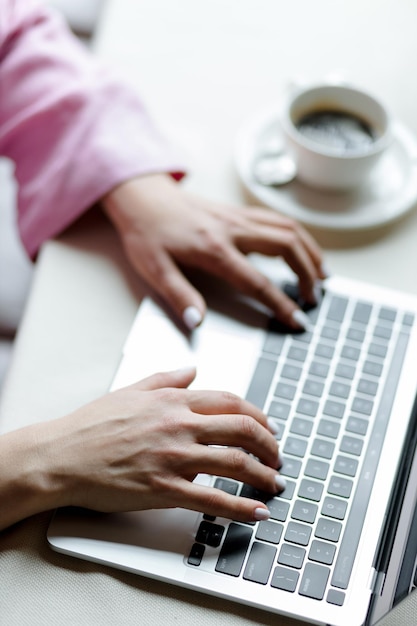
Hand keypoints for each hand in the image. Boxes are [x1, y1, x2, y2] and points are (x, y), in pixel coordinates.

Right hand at [0, 368, 283, 529]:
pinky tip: (257, 512)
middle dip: (270, 444)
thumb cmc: (91, 425)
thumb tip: (192, 369)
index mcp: (173, 401)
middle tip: (278, 457)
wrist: (61, 455)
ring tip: (275, 484)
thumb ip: (166, 378)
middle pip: (243, 429)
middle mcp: (179, 425)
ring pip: (235, 463)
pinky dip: (242, 507)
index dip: (259, 416)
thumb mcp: (130, 390)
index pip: (231, 402)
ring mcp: (173, 457)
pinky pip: (213, 500)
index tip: (269, 428)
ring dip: (264, 475)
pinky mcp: (164, 489)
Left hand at [102, 174, 325, 329]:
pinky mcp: (238, 211)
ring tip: (322, 274)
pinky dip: (297, 234)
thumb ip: (178, 295)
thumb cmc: (146, 233)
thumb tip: (198, 322)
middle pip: (286, 247)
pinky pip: (277, 220)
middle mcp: (233, 229)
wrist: (142, 197)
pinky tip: (301, 248)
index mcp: (214, 249)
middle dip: (307, 274)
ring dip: (309, 251)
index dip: (281, 304)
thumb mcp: (153, 268)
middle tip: (314, 298)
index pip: (258, 281)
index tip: (298, 321)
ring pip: (288, 228)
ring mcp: (238, 217)